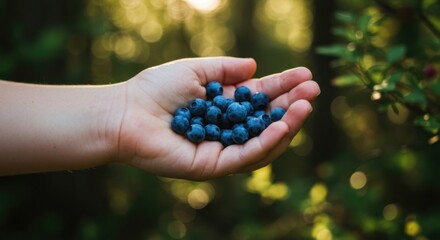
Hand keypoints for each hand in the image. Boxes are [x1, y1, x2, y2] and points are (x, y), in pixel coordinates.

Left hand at [115, 57, 319, 179]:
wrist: (124, 113)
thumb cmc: (155, 90)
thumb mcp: (195, 71)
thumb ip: (224, 70)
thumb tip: (254, 67)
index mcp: (223, 107)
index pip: (259, 98)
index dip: (282, 87)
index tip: (305, 75)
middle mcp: (226, 129)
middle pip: (266, 121)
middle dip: (291, 106)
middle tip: (313, 92)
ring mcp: (221, 149)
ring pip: (262, 143)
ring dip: (286, 126)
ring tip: (304, 108)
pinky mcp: (212, 165)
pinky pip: (244, 156)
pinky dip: (265, 142)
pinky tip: (281, 126)